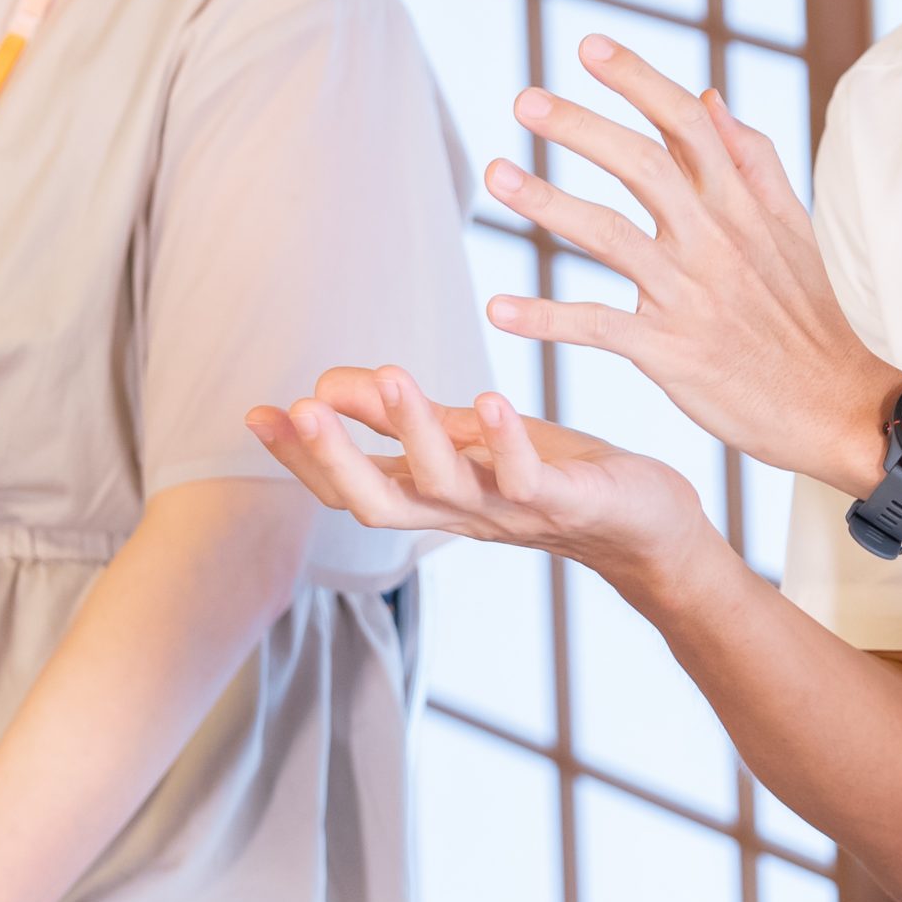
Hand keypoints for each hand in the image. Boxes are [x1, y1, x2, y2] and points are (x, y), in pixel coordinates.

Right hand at [250, 367, 711, 585]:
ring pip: (446, 485)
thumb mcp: (467, 439)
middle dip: (334, 458)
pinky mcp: (565, 501)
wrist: (646, 523)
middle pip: (378, 503)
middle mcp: (460, 514)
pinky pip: (527, 478)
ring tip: (388, 378)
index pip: (349, 489)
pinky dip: (506, 441)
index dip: (301, 459)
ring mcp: (510, 511)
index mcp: (431, 500)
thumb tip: (325, 384)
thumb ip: (402, 420)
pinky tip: (490, 399)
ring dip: (413, 432)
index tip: (256, 415)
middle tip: (297, 409)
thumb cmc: (549, 473)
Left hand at [482, 34, 901, 497]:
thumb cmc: (810, 316)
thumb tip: (709, 96)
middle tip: (524, 100)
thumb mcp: (794, 226)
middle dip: (580, 127)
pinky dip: (546, 318)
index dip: (637, 80)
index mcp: (741, 205)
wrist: (836, 407)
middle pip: (641, 163)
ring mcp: (690, 294)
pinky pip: (597, 326)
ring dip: (547, 203)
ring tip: (495, 175)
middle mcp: (714, 239)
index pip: (688, 123)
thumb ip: (753, 158)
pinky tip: (499, 309)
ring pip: (609, 235)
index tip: (588, 46)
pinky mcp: (670, 350)